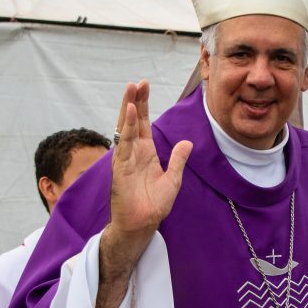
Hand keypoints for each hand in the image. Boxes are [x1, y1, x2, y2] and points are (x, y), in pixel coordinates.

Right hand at [96, 80, 191, 307]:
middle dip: (135, 101)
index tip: (144, 86)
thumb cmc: (153, 206)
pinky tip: (129, 113)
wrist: (142, 226)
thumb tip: (187, 142)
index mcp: (146, 153)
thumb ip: (178, 160)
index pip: (144, 123)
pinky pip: (124, 145)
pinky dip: (126, 128)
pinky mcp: (121, 169)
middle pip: (133, 121)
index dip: (144, 105)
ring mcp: (125, 159)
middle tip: (138, 81)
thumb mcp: (173, 180)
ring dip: (128, 109)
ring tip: (131, 90)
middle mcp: (134, 153)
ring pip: (126, 128)